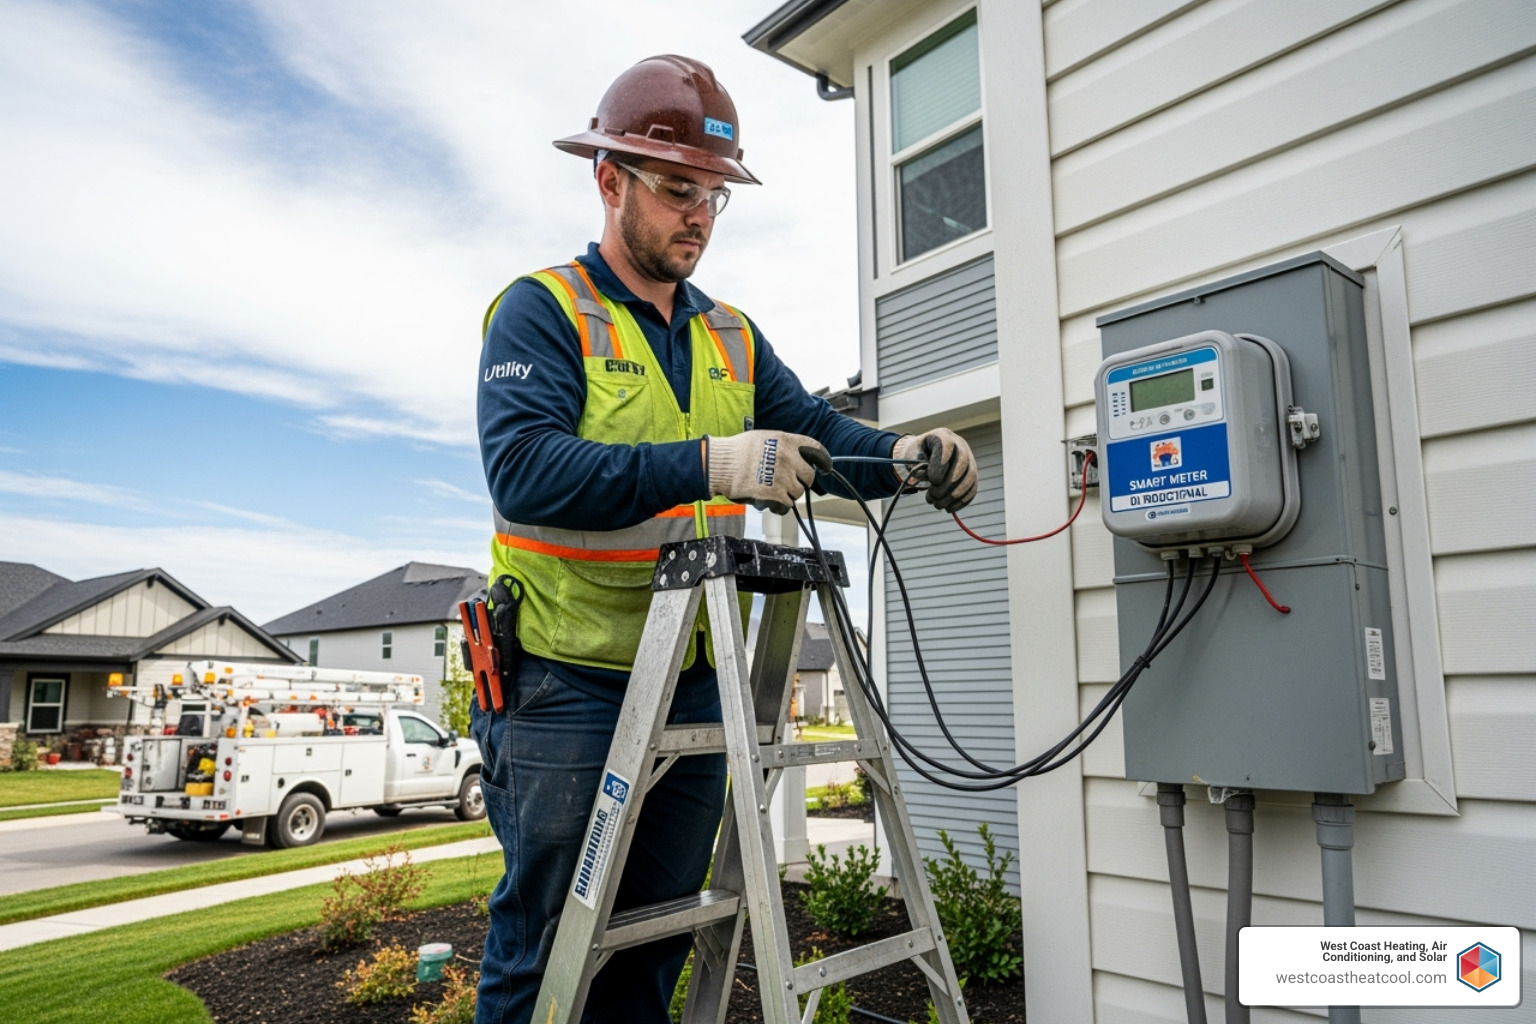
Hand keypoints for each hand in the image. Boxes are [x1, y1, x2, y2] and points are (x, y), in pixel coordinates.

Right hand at [706, 431, 827, 514]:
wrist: (719, 465)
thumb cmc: (736, 451)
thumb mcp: (763, 439)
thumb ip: (782, 446)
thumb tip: (796, 456)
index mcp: (786, 441)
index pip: (815, 449)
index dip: (824, 459)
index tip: (826, 467)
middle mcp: (788, 458)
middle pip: (809, 476)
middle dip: (801, 482)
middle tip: (789, 484)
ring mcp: (783, 476)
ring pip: (798, 492)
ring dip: (788, 494)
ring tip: (773, 492)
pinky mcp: (775, 493)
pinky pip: (787, 505)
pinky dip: (780, 506)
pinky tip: (771, 503)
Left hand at [892, 428, 976, 511]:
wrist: (924, 456)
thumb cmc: (916, 456)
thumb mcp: (912, 457)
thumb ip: (918, 466)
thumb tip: (930, 481)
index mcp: (943, 435)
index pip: (947, 445)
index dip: (941, 464)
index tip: (932, 481)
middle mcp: (960, 445)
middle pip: (962, 463)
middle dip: (947, 484)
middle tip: (932, 497)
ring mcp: (969, 459)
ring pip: (970, 477)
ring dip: (954, 495)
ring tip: (937, 504)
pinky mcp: (972, 473)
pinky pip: (973, 488)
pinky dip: (962, 501)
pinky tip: (949, 509)